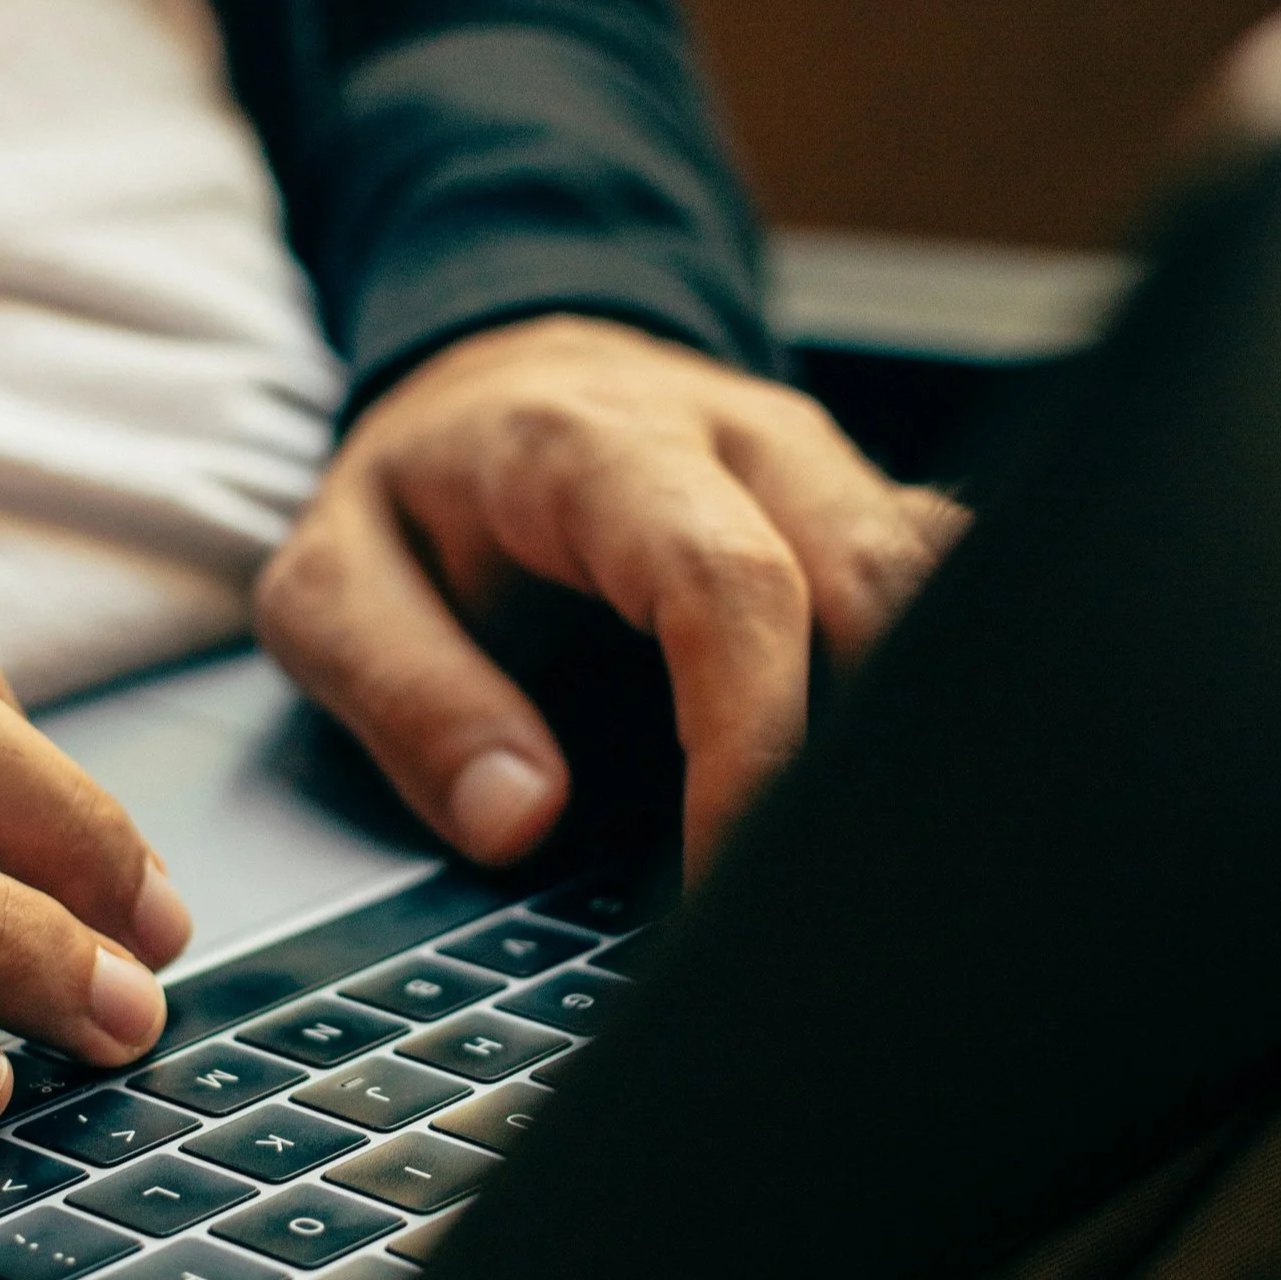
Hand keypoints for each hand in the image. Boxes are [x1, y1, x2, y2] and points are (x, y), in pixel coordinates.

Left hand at [255, 317, 966, 873]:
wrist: (493, 378)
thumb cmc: (421, 494)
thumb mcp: (331, 585)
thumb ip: (407, 695)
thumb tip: (518, 817)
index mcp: (598, 447)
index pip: (729, 585)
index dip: (752, 738)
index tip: (726, 872)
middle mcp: (740, 438)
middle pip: (878, 582)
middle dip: (866, 751)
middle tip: (821, 900)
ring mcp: (822, 468)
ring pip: (943, 582)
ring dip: (924, 722)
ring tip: (872, 863)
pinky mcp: (864, 509)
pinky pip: (949, 587)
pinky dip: (942, 690)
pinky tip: (900, 795)